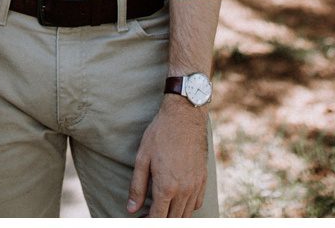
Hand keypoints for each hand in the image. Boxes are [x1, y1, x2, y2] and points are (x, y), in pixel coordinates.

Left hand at [126, 97, 207, 216]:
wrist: (184, 117)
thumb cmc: (160, 135)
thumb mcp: (142, 159)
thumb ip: (137, 187)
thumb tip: (131, 209)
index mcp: (166, 187)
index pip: (158, 218)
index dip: (148, 221)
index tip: (140, 218)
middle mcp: (184, 190)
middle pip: (173, 220)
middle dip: (160, 220)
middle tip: (148, 215)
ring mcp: (196, 186)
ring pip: (186, 214)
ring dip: (173, 217)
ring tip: (161, 210)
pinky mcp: (203, 179)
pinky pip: (197, 204)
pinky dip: (187, 209)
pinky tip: (177, 203)